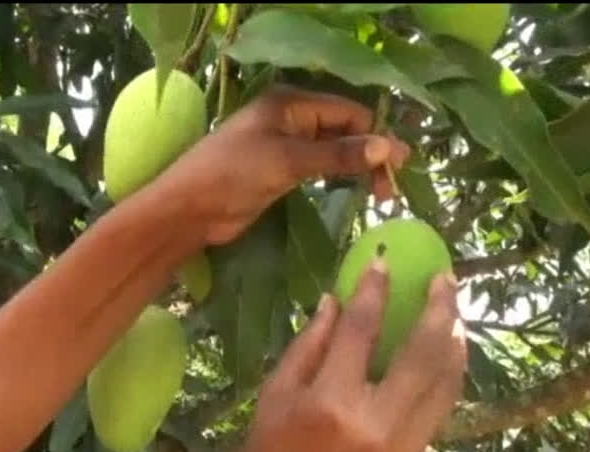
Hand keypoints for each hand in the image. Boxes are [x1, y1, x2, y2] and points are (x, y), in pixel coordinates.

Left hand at [162, 85, 409, 244]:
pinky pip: (320, 168)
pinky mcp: (281, 171)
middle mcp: (291, 119)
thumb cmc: (234, 174)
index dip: (376, 136)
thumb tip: (388, 147)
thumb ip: (338, 155)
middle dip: (369, 155)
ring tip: (379, 196)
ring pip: (334, 151)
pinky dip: (338, 178)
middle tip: (389, 190)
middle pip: (344, 131)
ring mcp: (286, 146)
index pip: (348, 113)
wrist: (190, 209)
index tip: (400, 166)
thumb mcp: (289, 161)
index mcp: (291, 104)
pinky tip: (354, 191)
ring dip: (356, 169)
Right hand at [236, 261, 466, 451]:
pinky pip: (442, 403)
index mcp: (330, 403)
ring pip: (445, 378)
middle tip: (445, 276)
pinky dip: (451, 369)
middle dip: (439, 307)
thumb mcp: (275, 396)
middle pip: (422, 351)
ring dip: (454, 336)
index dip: (374, 289)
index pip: (360, 330)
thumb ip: (308, 345)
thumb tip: (335, 299)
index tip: (383, 260)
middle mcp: (375, 421)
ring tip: (454, 304)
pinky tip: (448, 346)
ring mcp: (403, 442)